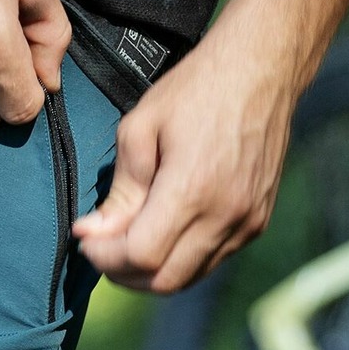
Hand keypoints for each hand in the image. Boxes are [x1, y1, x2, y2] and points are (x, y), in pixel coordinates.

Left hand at [73, 5, 300, 292]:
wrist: (263, 69)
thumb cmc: (196, 89)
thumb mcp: (141, 128)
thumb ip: (119, 191)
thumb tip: (92, 232)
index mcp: (193, 190)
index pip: (140, 256)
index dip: (104, 256)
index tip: (85, 239)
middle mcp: (226, 216)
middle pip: (165, 281)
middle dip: (124, 273)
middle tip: (101, 247)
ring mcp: (247, 222)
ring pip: (190, 277)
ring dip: (152, 271)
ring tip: (127, 241)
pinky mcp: (258, 220)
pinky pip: (213, 259)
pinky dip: (182, 258)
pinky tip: (164, 231)